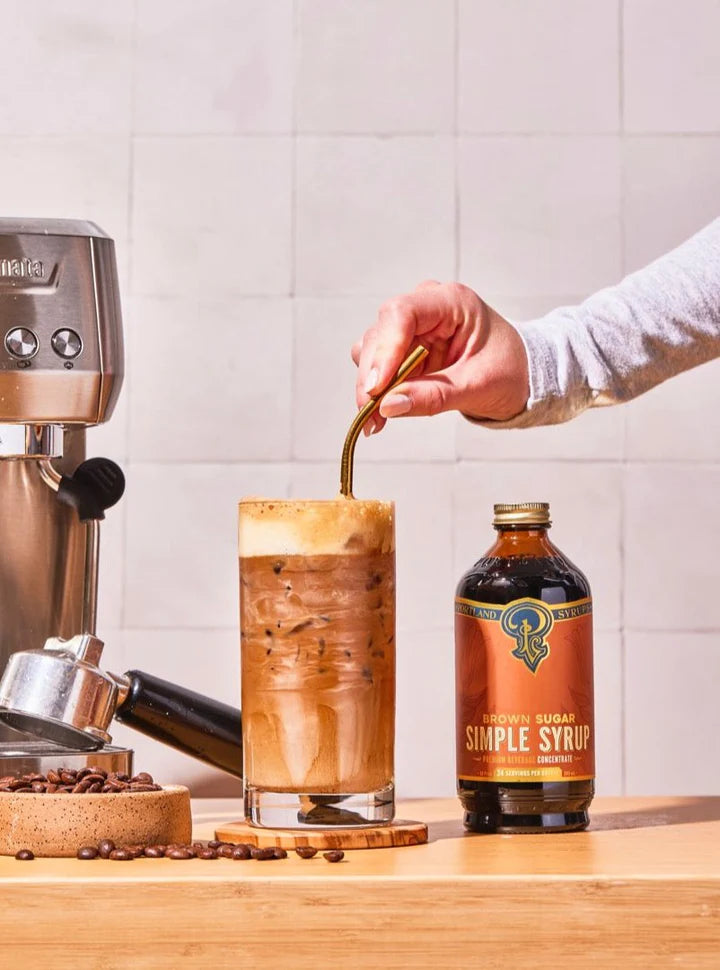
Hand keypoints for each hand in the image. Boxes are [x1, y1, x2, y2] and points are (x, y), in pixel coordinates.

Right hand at [351, 281, 529, 433]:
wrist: (521, 376)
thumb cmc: (510, 372)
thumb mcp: (478, 387)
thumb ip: (434, 396)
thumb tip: (388, 406)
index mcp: (452, 303)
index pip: (402, 313)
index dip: (385, 350)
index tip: (377, 388)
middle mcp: (427, 308)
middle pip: (381, 333)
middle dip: (372, 375)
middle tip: (370, 414)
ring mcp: (413, 327)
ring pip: (372, 348)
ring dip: (370, 384)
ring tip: (376, 419)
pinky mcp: (405, 348)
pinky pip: (378, 364)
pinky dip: (376, 389)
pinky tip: (382, 412)